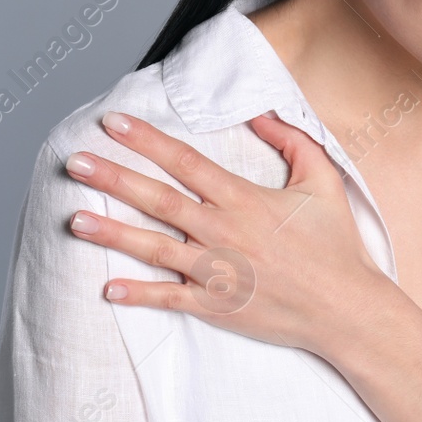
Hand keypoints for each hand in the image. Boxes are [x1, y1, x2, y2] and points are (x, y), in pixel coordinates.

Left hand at [63, 109, 392, 357]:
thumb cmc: (336, 244)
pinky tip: (107, 287)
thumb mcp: (323, 180)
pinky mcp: (217, 306)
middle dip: (114, 178)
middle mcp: (223, 232)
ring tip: (74, 219)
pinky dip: (138, 294)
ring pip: (154, 248)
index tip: (113, 123)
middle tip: (74, 163)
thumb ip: (291, 141)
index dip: (146, 140)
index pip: (185, 162)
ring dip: (112, 233)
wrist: (346, 308)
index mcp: (244, 200)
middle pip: (158, 200)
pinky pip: (170, 298)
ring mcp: (217, 272)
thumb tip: (259, 114)